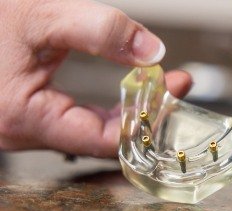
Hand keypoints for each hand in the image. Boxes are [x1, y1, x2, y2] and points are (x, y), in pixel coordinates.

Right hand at [0, 0, 191, 157]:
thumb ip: (99, 31)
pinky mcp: (26, 118)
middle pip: (103, 139)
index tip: (175, 85)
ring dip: (128, 110)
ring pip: (90, 133)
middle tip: (175, 84)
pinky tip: (127, 89)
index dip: (147, 114)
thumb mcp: (39, 15)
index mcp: (24, 118)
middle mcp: (22, 135)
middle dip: (145, 111)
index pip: (106, 138)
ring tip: (157, 84)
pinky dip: (106, 109)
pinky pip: (76, 123)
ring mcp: (22, 130)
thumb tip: (152, 50)